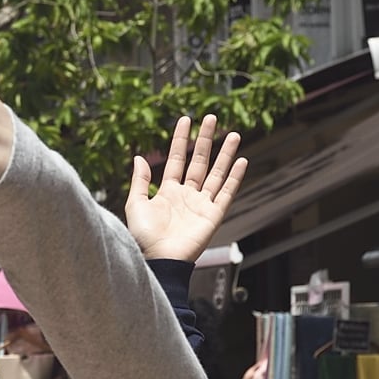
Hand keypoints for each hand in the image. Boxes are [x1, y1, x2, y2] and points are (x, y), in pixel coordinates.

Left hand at [125, 115, 246, 264]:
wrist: (159, 259)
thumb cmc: (144, 237)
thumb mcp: (136, 204)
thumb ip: (140, 181)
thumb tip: (139, 157)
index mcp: (168, 191)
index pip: (177, 158)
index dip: (181, 139)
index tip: (186, 119)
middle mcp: (187, 195)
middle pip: (199, 161)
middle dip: (206, 139)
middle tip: (212, 118)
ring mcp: (202, 204)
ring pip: (216, 173)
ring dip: (225, 154)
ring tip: (234, 134)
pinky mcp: (213, 215)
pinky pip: (226, 192)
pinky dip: (235, 177)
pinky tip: (242, 161)